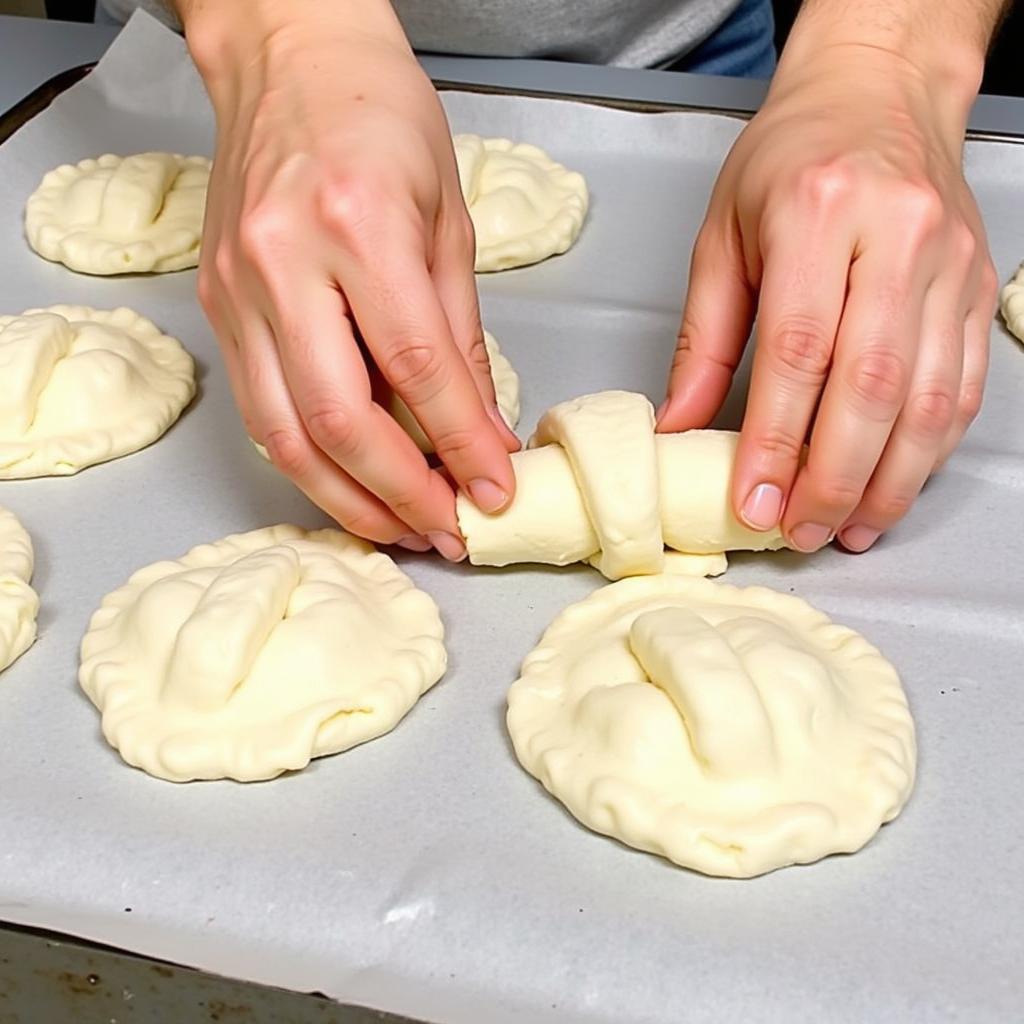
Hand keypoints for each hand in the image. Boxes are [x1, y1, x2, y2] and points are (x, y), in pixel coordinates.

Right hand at [184, 1, 517, 558]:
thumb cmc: (381, 121)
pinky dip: (309, 462)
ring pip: (285, 434)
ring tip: (400, 529)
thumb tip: (483, 430)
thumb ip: (460, 335)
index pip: (420, 369)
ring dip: (347, 499)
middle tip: (446, 533)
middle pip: (340, 419)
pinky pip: (261, 410)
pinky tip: (351, 485)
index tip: (494, 490)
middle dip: (400, 494)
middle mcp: (286, 261)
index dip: (462, 445)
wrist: (291, 60)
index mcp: (359, 226)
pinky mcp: (217, 306)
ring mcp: (238, 287)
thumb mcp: (448, 221)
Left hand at [659, 38, 997, 553]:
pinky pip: (962, 386)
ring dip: (889, 480)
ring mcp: (948, 266)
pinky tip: (895, 485)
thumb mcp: (722, 237)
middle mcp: (896, 238)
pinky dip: (930, 449)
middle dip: (834, 478)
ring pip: (928, 398)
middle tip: (803, 534)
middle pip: (869, 387)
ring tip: (850, 529)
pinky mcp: (977, 289)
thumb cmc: (790, 161)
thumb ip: (703, 340)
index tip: (754, 503)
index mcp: (818, 215)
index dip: (776, 442)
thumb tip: (679, 429)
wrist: (879, 95)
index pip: (798, 352)